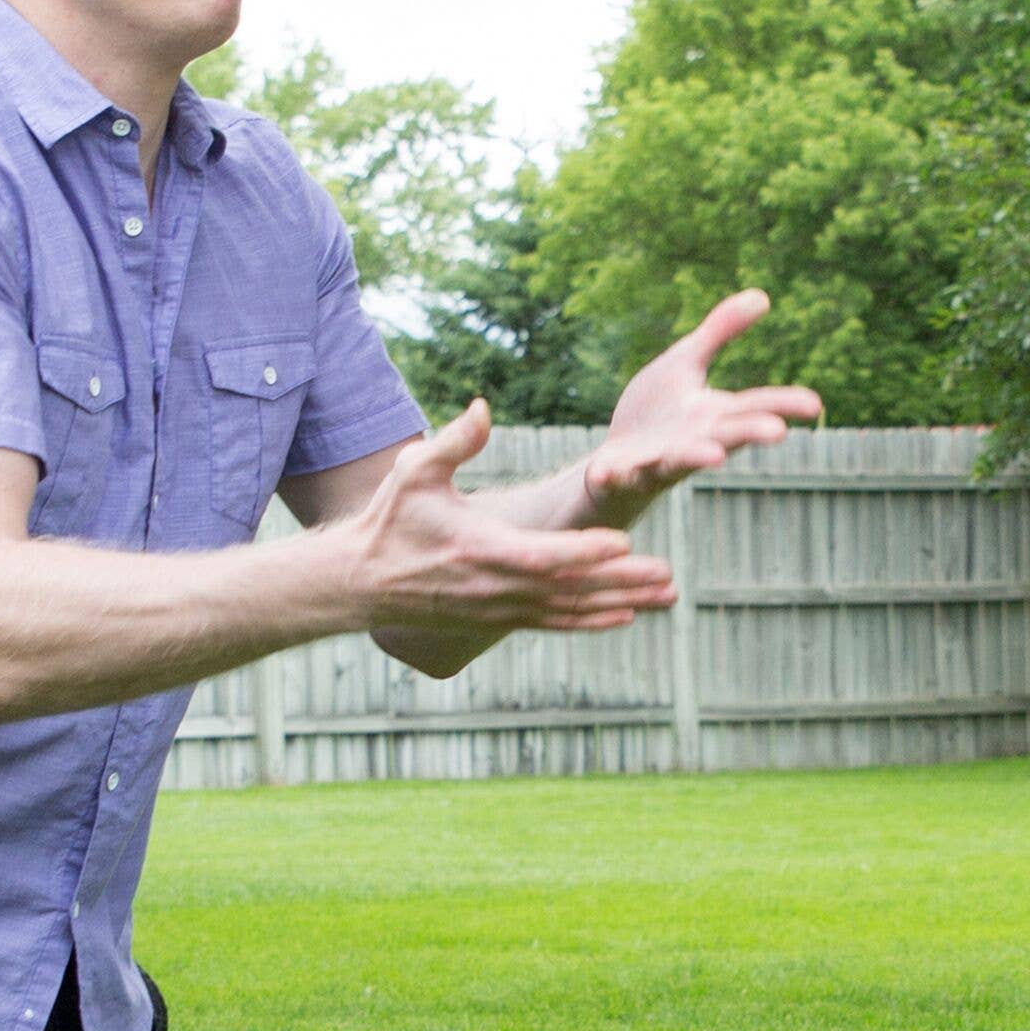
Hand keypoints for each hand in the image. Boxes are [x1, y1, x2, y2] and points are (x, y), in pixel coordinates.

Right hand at [336, 403, 670, 632]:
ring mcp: (500, 608)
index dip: (584, 552)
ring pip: (570, 611)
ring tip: (665, 595)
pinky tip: (626, 616)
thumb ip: (453, 442)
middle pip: (570, 589)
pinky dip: (591, 621)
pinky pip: (554, 623)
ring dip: (620, 603)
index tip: (625, 542)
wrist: (362, 581)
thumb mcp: (414, 472)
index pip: (543, 556)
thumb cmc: (390, 521)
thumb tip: (484, 408)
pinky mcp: (500, 618)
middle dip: (621, 582)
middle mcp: (497, 587)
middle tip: (667, 574)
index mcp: (482, 550)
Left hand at [576, 288, 824, 523]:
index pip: (753, 409)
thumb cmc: (657, 413)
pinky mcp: (618, 472)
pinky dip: (610, 476)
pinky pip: (615, 476)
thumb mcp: (686, 363)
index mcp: (712, 417)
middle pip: (725, 437)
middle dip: (749, 433)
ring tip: (714, 457)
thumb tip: (763, 296)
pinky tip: (602, 472)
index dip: (783, 404)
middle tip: (776, 431)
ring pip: (677, 461)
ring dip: (694, 458)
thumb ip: (720, 332)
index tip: (814, 403)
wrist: (614, 462)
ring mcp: (656, 460)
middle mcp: (692, 442)